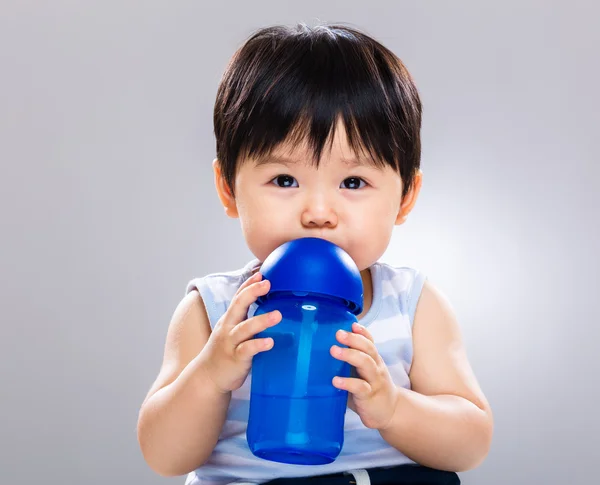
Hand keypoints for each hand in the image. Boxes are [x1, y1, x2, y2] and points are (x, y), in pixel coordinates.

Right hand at [200, 272, 281, 393]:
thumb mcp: (233, 332)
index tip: (262, 274)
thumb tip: (270, 308)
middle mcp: (229, 328)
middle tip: (268, 284)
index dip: (249, 285)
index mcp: (229, 319)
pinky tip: (270, 342)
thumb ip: (246, 320)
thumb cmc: (225, 351)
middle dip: (252, 292)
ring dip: (262, 320)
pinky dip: (258, 345)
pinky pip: (247, 350)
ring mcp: (231, 343)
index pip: (238, 297)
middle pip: (238, 306)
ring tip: (278, 315)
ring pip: (245, 328)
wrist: (207, 377)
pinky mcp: (236, 359)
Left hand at [331, 322, 398, 430]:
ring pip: (366, 363)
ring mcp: (374, 381)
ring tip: (334, 350)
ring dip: (349, 355)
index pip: (370, 342)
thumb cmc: (370, 389)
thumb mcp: (363, 373)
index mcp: (373, 360)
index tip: (351, 324)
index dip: (362, 332)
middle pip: (368, 349)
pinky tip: (335, 381)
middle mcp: (376, 367)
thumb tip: (323, 351)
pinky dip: (347, 382)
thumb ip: (351, 362)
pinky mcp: (370, 396)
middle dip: (353, 339)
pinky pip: (360, 387)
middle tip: (338, 334)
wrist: (391, 411)